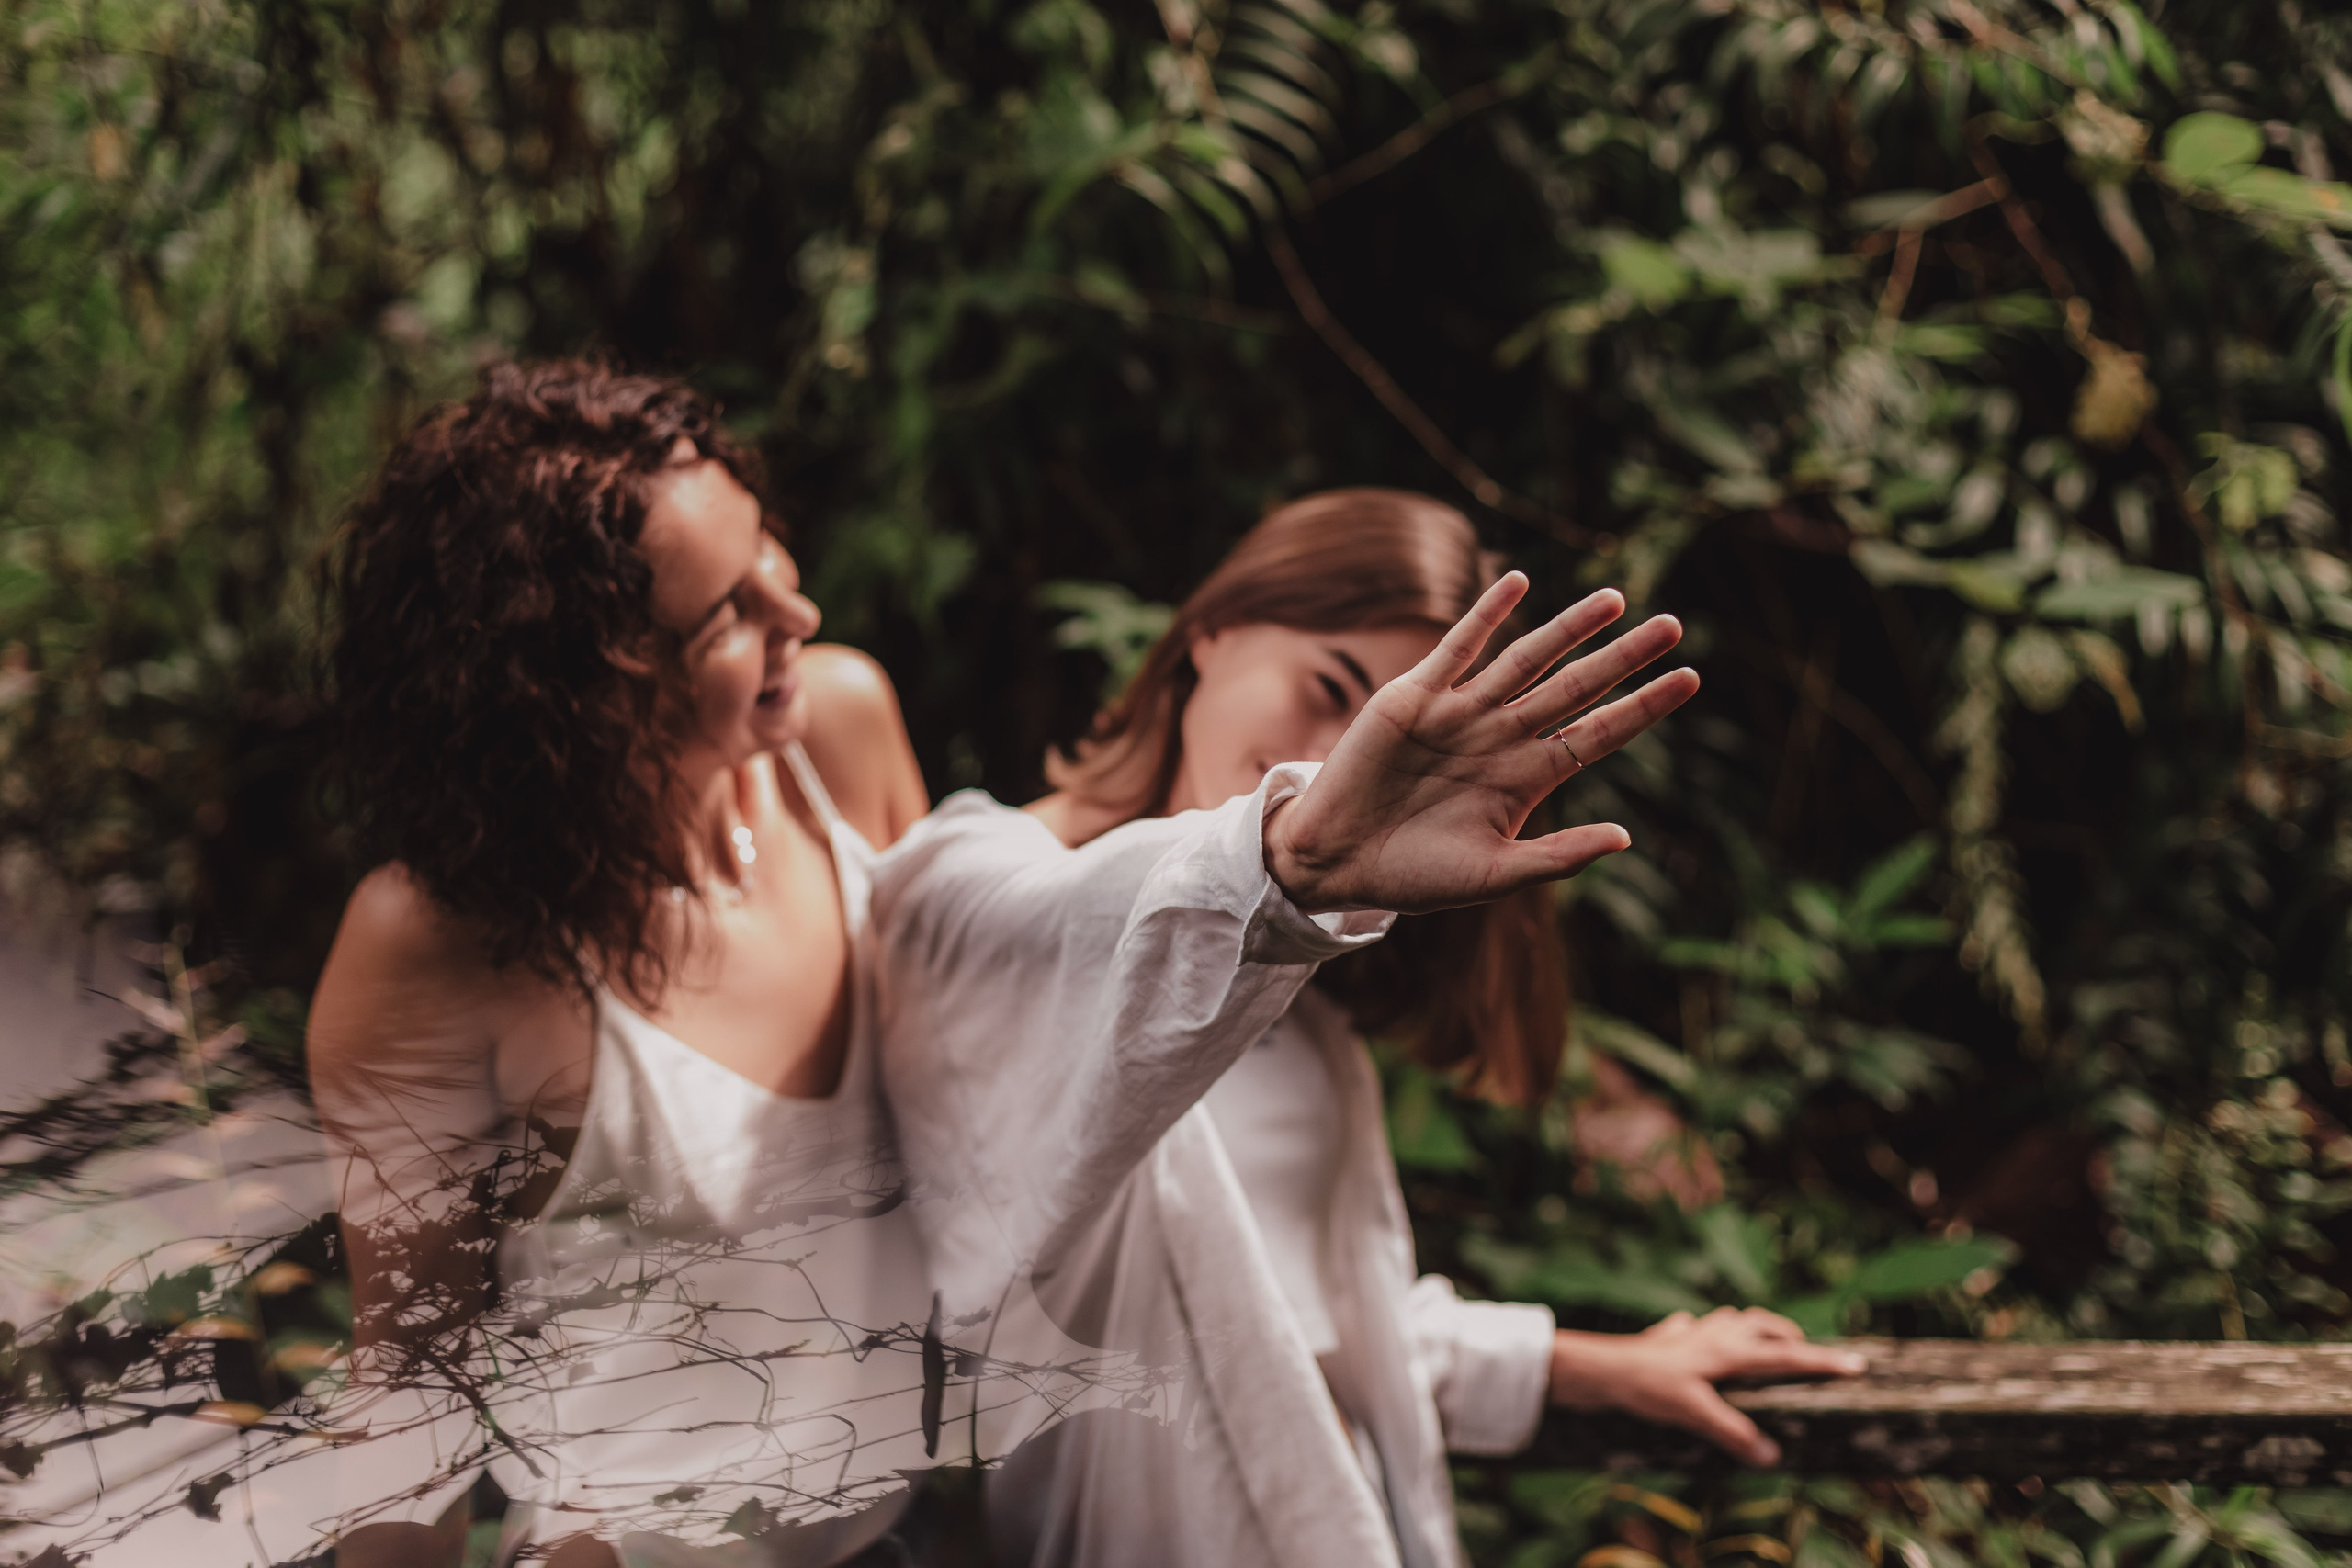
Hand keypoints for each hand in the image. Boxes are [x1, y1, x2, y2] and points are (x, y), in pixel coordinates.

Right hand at [1264, 574, 1696, 912]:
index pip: (1598, 733)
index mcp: (1526, 779)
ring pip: (1527, 660)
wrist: (1334, 861)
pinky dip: (1486, 614)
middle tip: (1675, 625)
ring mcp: (1460, 713)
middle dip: (1624, 657)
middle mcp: (1501, 738)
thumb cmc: (1413, 877)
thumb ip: (1558, 858)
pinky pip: (1458, 647)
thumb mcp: (1493, 876)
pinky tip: (1518, 581)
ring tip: (1616, 599)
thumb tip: (1626, 837)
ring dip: (1570, 628)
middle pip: (1576, 687)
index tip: (1690, 679)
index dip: (1643, 706)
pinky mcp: (1415, 697)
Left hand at [1548, 1306, 1868, 1465]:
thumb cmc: (1647, 1387)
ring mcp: (1689, 1334)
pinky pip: (1692, 1327)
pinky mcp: (1665, 1340)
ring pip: (1731, 1318)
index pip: (1786, 1355)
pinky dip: (1705, 1330)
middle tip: (1809, 1351)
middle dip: (1789, 1335)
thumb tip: (1772, 1455)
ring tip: (1765, 1340)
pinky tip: (1698, 1337)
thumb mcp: (1694, 1413)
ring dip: (1752, 1326)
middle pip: (1763, 1325)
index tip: (1858, 1364)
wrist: (1599, 1370)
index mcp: (1728, 1351)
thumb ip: (1733, 1433)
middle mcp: (1713, 1336)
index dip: (1823, 1361)